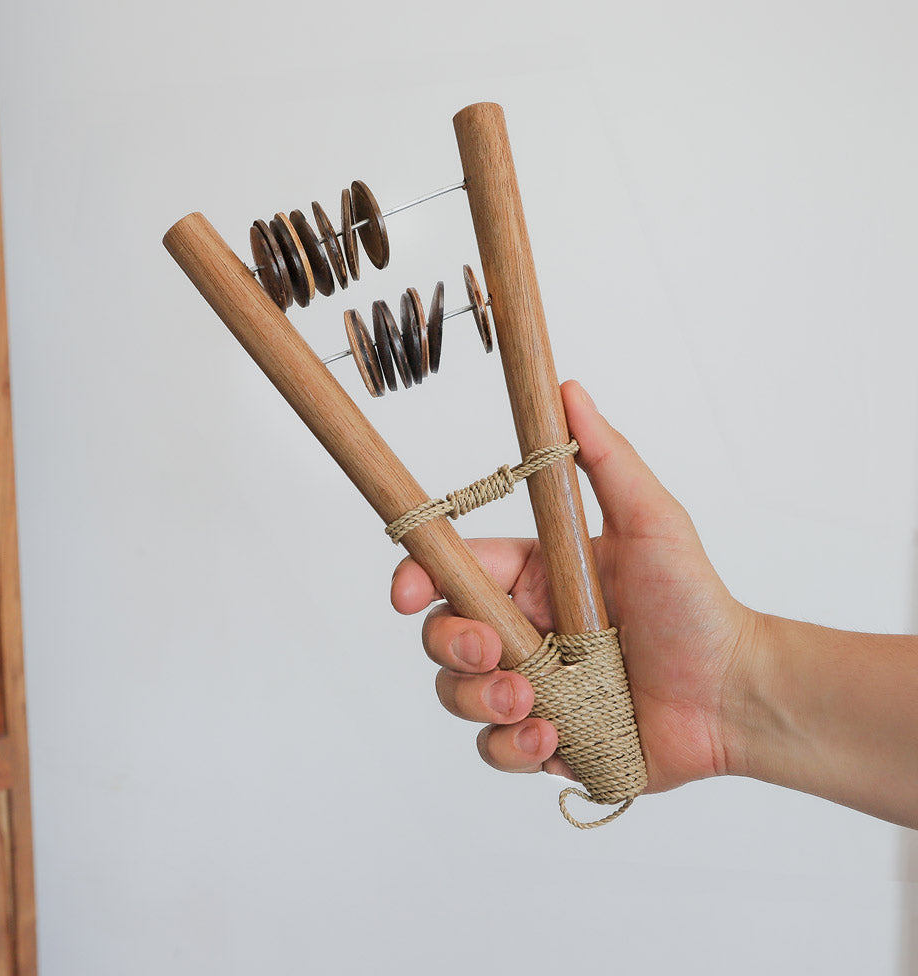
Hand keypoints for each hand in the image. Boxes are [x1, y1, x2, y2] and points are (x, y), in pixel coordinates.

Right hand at [390, 380, 756, 793]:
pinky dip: (512, 747)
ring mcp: (530, 687)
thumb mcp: (652, 521)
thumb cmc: (696, 603)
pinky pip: (496, 750)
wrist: (734, 694)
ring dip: (481, 701)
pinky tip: (552, 736)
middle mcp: (523, 630)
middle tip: (496, 653)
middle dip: (453, 646)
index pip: (454, 570)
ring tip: (536, 704)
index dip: (418, 578)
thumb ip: (605, 459)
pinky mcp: (546, 739)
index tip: (407, 593)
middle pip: (443, 635)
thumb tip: (568, 390)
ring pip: (458, 695)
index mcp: (533, 577)